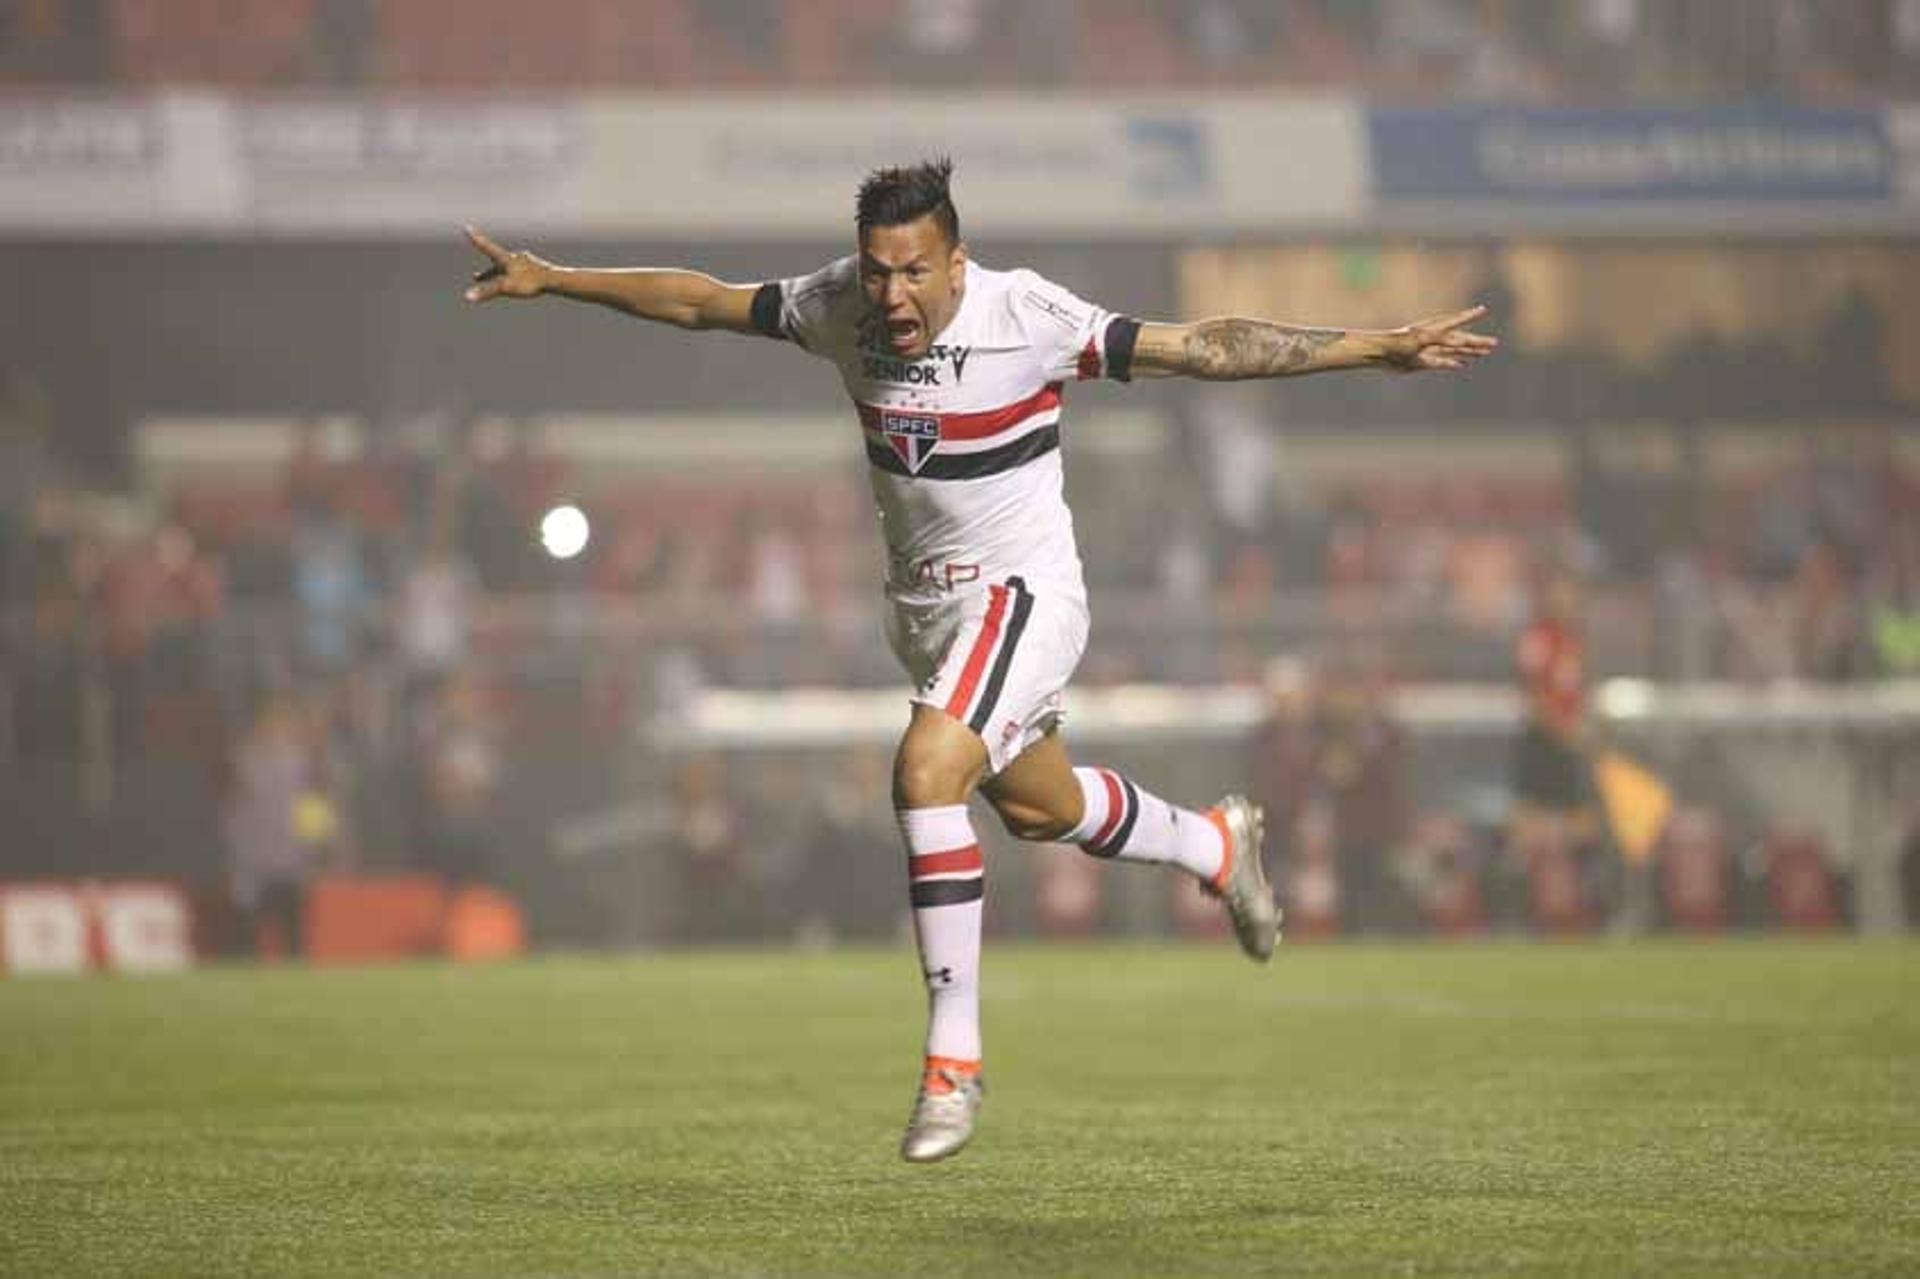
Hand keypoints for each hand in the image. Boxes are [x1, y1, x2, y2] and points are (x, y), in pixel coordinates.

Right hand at [463, 225, 550, 301]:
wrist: (554, 280)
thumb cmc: (529, 282)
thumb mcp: (505, 287)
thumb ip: (486, 292)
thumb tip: (467, 296)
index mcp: (506, 259)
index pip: (486, 246)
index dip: (476, 238)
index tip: (467, 227)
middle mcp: (515, 258)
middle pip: (496, 265)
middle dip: (487, 273)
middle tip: (476, 278)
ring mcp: (527, 263)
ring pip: (510, 269)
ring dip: (502, 276)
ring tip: (499, 282)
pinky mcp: (537, 269)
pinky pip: (523, 273)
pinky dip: (517, 278)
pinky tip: (523, 282)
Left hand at [1379, 304, 1498, 371]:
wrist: (1379, 353)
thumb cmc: (1398, 343)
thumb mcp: (1421, 339)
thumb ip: (1440, 339)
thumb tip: (1459, 341)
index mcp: (1433, 330)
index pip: (1456, 323)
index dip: (1469, 316)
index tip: (1482, 309)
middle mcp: (1433, 339)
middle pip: (1459, 340)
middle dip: (1476, 342)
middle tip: (1493, 343)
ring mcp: (1428, 350)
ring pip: (1453, 351)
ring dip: (1468, 352)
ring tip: (1484, 353)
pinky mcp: (1422, 362)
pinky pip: (1442, 362)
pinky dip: (1452, 363)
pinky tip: (1462, 365)